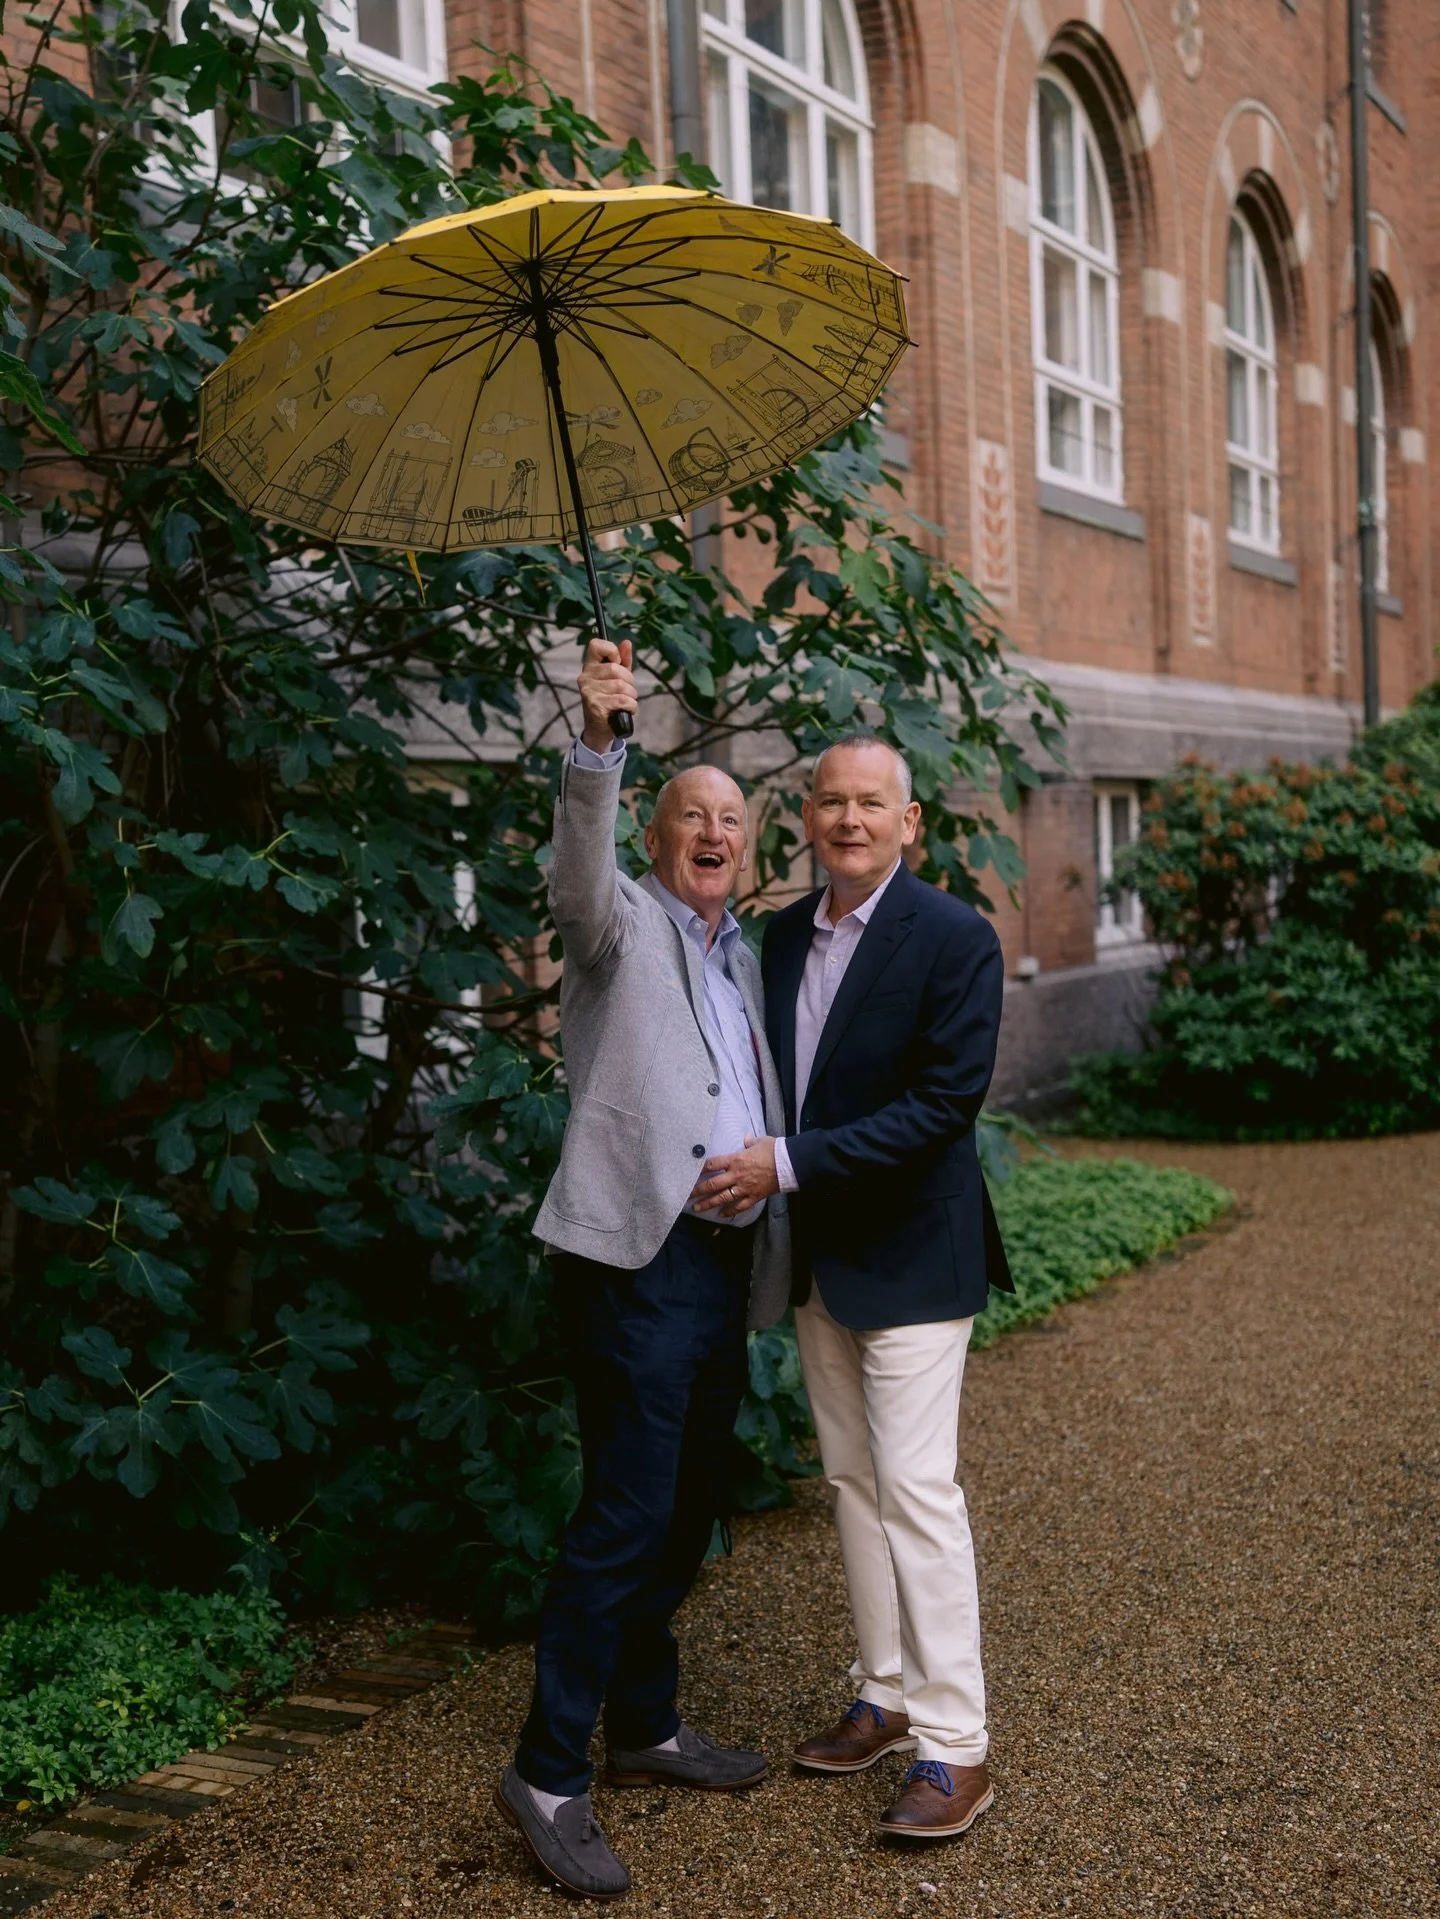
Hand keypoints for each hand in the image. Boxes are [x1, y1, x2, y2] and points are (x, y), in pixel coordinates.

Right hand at [578, 636, 635, 751]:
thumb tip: (626, 643)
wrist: (600, 729)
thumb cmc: (610, 699)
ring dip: (631, 696)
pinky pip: (623, 700)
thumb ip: (623, 660)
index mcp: (589, 666)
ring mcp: (589, 692)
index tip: (617, 662)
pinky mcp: (595, 706)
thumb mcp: (618, 677)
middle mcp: (585, 677)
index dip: (611, 650)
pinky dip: (631, 706)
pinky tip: (626, 710)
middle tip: (626, 690)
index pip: (596, 645)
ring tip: (626, 701)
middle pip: (616, 669)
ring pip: (622, 686)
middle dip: (629, 681)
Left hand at [692, 1136, 779, 1216]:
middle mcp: (737, 1175)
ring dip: (709, 1203)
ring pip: (723, 1198)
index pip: (713, 1164)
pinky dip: (730, 1211)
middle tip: (688, 1195)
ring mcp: (745, 1187)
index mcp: (736, 1159)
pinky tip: (722, 1215)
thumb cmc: (774, 1150)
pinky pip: (739, 1206)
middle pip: (713, 1184)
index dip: (700, 1168)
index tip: (690, 1172)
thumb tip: (746, 1140)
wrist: (789, 1164)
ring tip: (697, 1208)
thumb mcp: (759, 1141)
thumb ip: (749, 1142)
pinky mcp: (754, 1196)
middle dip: (699, 1190)